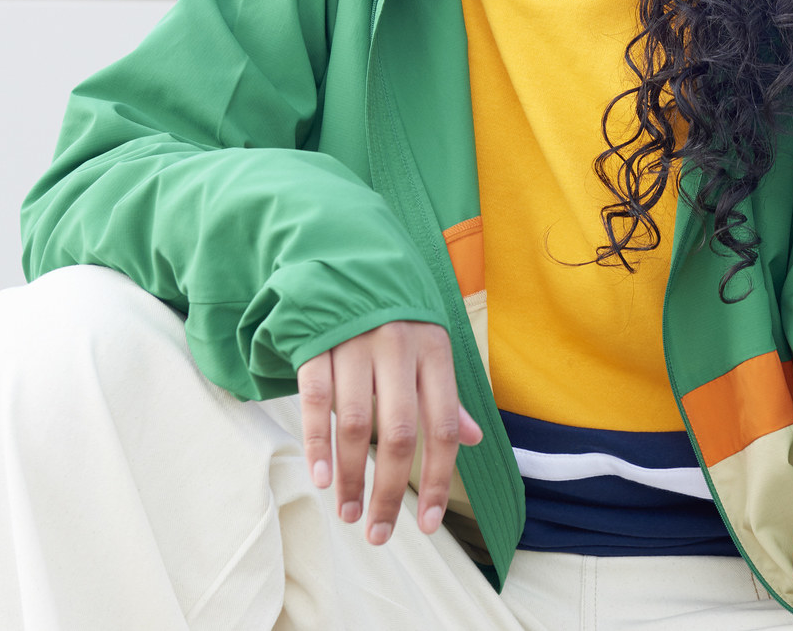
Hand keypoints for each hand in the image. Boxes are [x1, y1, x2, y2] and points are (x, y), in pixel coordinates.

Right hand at [296, 320, 483, 544]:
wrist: (346, 258)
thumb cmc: (396, 317)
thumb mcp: (430, 348)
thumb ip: (448, 396)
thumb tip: (475, 441)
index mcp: (435, 352)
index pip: (444, 428)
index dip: (438, 479)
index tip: (427, 524)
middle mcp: (399, 347)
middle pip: (400, 433)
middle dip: (389, 491)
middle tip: (378, 533)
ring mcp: (356, 343)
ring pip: (358, 423)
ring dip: (351, 476)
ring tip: (348, 513)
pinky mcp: (318, 342)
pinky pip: (317, 400)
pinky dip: (318, 443)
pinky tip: (321, 478)